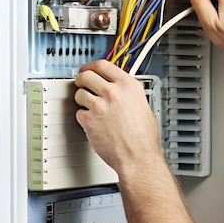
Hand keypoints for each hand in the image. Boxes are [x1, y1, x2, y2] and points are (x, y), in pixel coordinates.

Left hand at [74, 60, 162, 174]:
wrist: (138, 157)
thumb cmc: (144, 138)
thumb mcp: (144, 107)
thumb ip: (129, 95)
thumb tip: (122, 92)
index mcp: (129, 86)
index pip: (104, 65)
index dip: (92, 65)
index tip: (88, 68)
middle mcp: (114, 93)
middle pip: (87, 75)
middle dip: (81, 78)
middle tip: (81, 83)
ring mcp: (100, 106)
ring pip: (79, 93)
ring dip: (81, 98)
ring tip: (88, 105)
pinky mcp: (90, 120)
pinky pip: (79, 113)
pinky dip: (83, 117)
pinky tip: (92, 121)